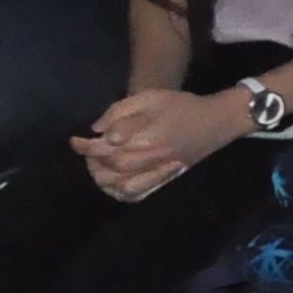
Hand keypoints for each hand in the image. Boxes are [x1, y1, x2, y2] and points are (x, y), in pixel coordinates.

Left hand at [77, 85, 254, 200]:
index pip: (105, 148)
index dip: (85, 146)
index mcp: (146, 138)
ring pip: (120, 186)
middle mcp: (151, 159)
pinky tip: (114, 182)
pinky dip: (120, 193)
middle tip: (89, 149)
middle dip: (93, 160)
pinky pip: (137, 195)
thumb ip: (121, 110)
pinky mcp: (165, 180)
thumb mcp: (151, 97)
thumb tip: (97, 129)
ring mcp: (159, 173)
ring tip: (99, 165)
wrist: (216, 122)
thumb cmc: (183, 106)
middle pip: (110, 168)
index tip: (75, 140)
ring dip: (103, 177)